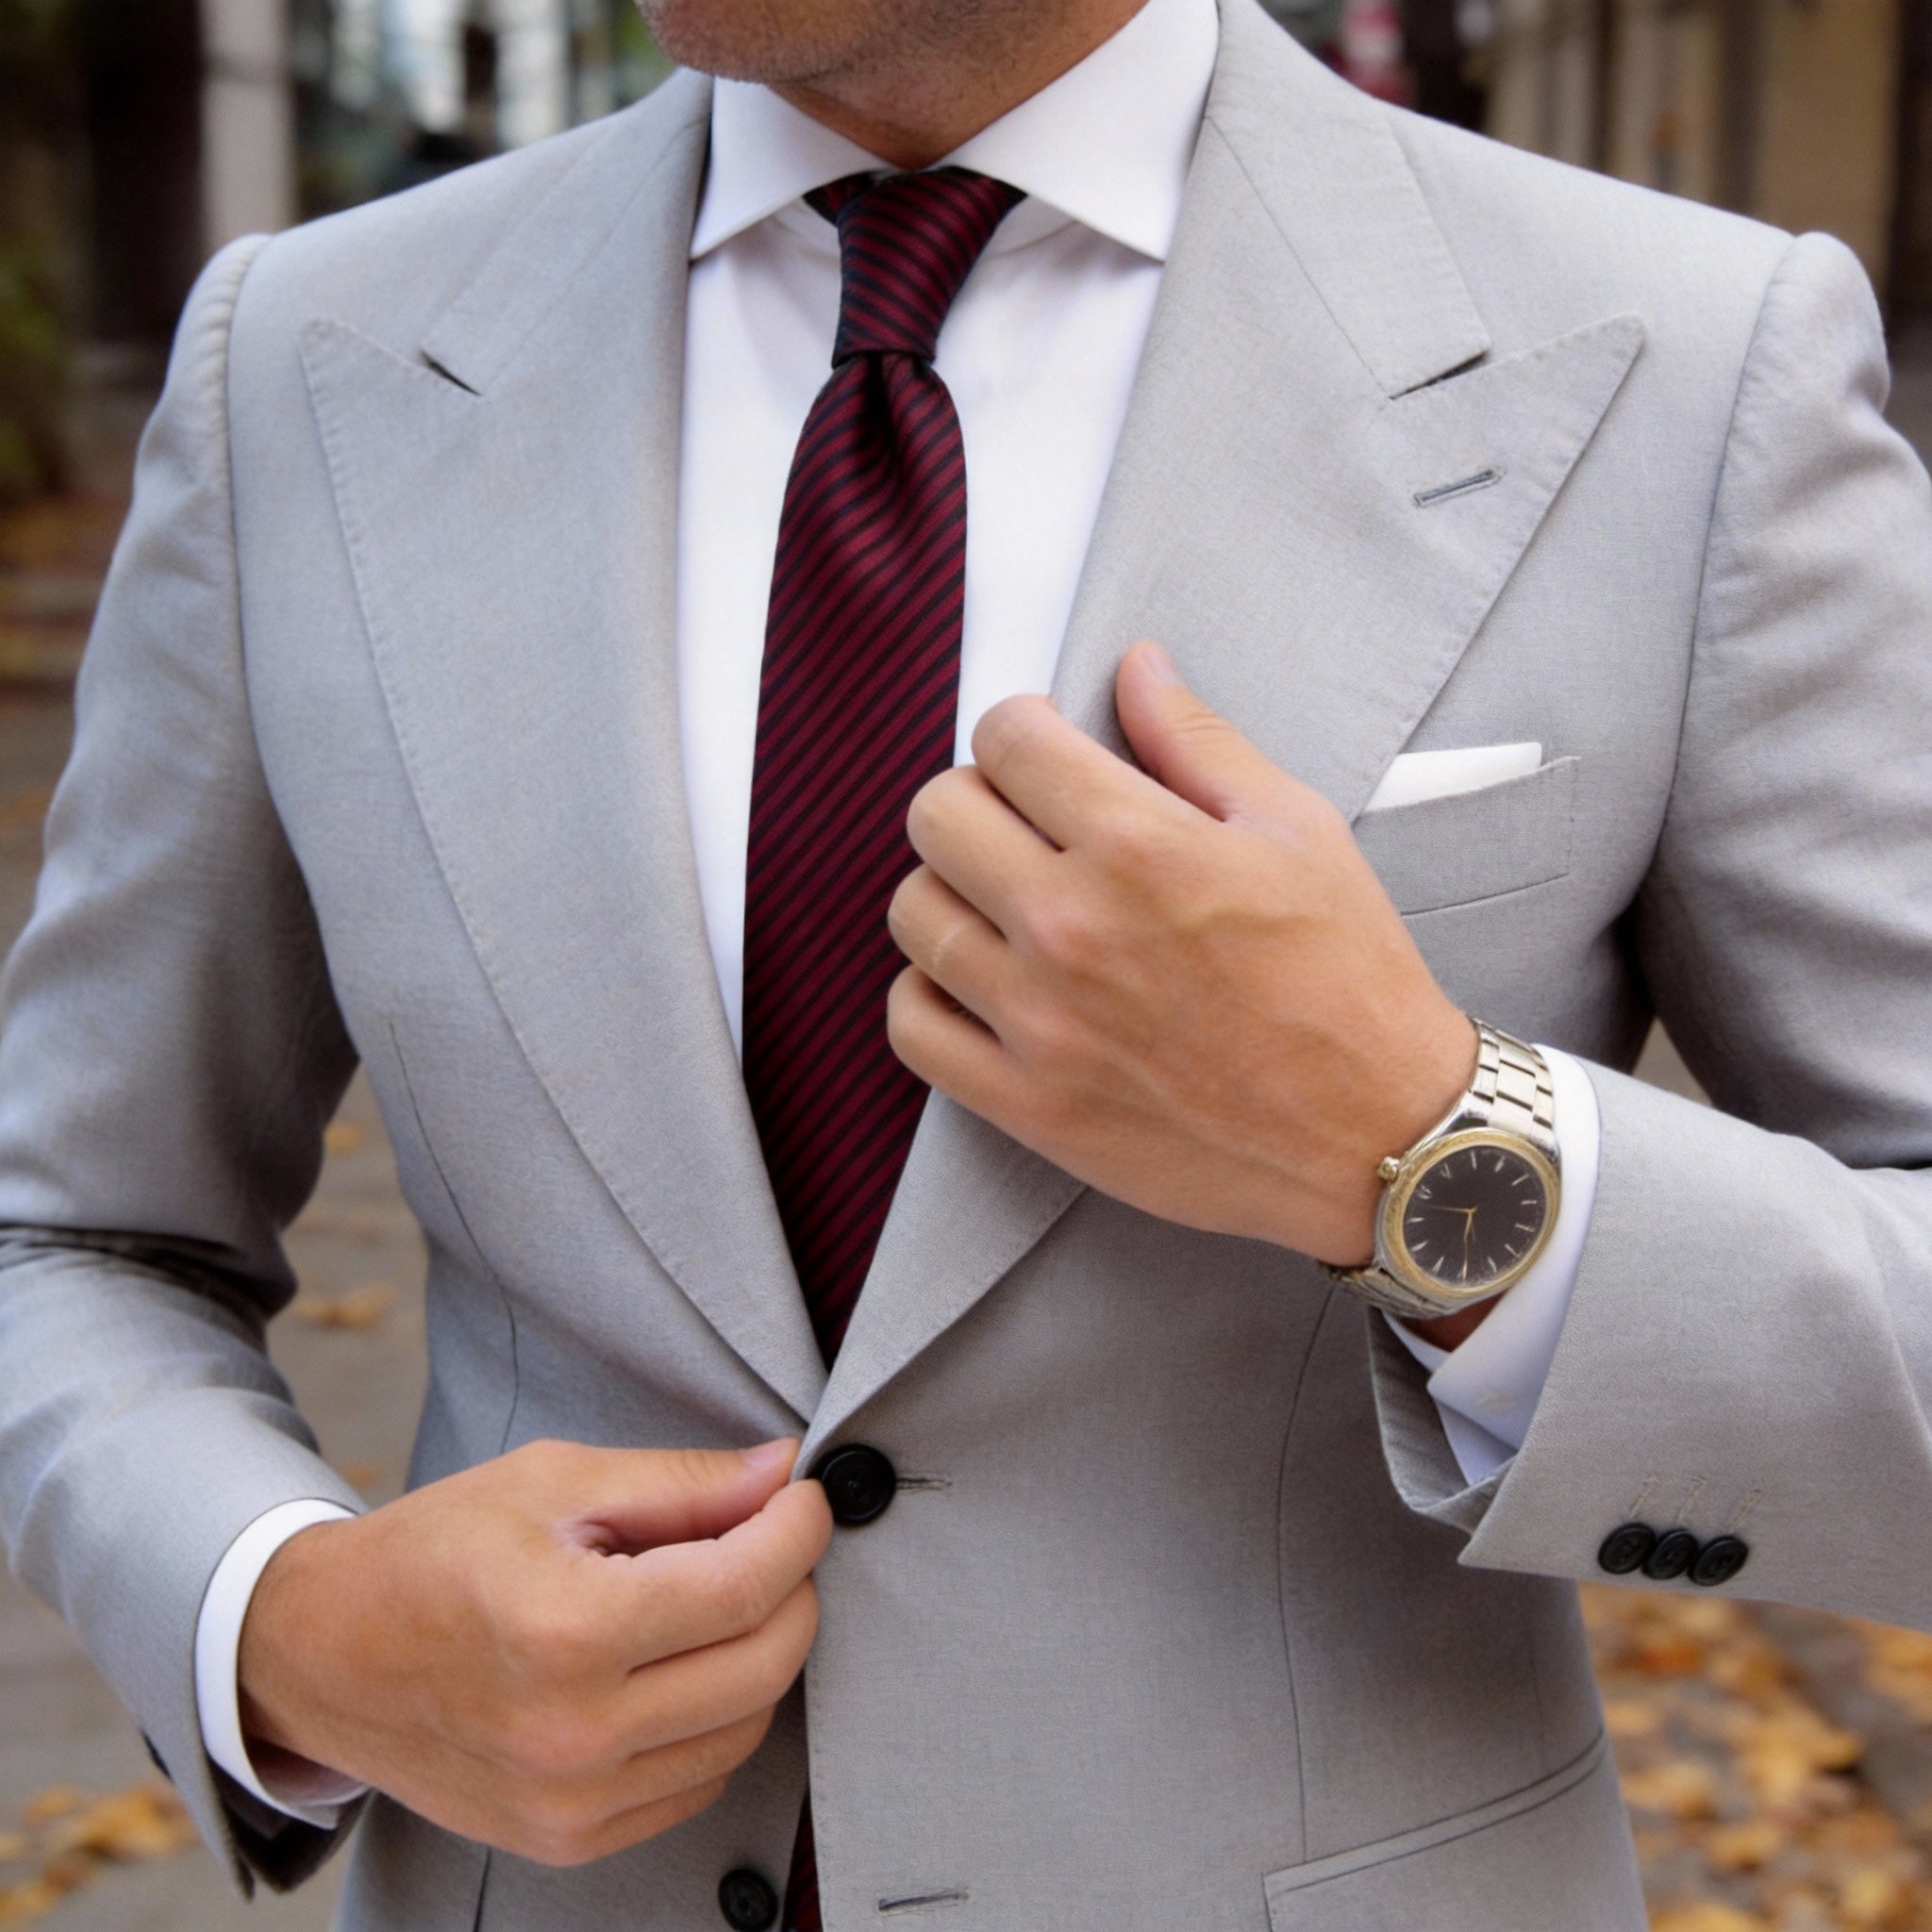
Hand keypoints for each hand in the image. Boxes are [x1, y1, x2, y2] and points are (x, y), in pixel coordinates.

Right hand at [238, 1439, 830, 1865]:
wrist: (323, 1655)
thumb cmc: (433, 1552)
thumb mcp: (554, 1483)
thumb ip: (681, 1483)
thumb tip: (784, 1472)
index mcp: (566, 1631)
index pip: (745, 1586)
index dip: (799, 1529)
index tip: (807, 1496)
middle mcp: (574, 1734)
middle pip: (764, 1664)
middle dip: (793, 1588)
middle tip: (773, 1538)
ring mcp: (571, 1803)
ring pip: (746, 1727)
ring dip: (761, 1654)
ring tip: (720, 1596)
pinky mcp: (569, 1840)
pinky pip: (698, 1781)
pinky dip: (716, 1718)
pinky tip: (681, 1665)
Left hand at [886, 641, 1475, 1269]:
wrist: (1378, 1135)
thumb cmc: (1349, 978)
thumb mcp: (1297, 830)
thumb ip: (1198, 741)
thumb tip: (1136, 666)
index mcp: (1139, 846)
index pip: (1006, 739)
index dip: (1023, 728)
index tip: (1044, 749)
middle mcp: (1072, 928)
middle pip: (937, 816)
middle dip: (976, 798)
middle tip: (1022, 822)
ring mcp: (1041, 1023)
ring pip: (915, 914)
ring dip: (950, 891)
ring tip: (1006, 903)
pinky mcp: (1029, 1104)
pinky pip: (911, 1028)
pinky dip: (928, 994)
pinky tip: (978, 982)